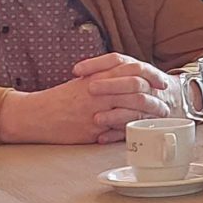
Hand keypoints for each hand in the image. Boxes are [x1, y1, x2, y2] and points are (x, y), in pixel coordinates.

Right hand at [0, 52, 173, 144]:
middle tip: (165, 103)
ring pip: (130, 110)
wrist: (36, 114)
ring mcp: (96, 111)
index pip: (132, 71)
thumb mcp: (83, 82)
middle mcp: (99, 92)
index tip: (161, 82)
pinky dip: (130, 129)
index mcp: (98, 77)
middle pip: (136, 89)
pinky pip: (117, 130)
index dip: (151, 75)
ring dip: (147, 115)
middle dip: (155, 96)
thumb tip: (127, 77)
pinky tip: (139, 131)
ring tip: (158, 118)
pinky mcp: (92, 130)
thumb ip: (104, 77)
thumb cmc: (60, 99)